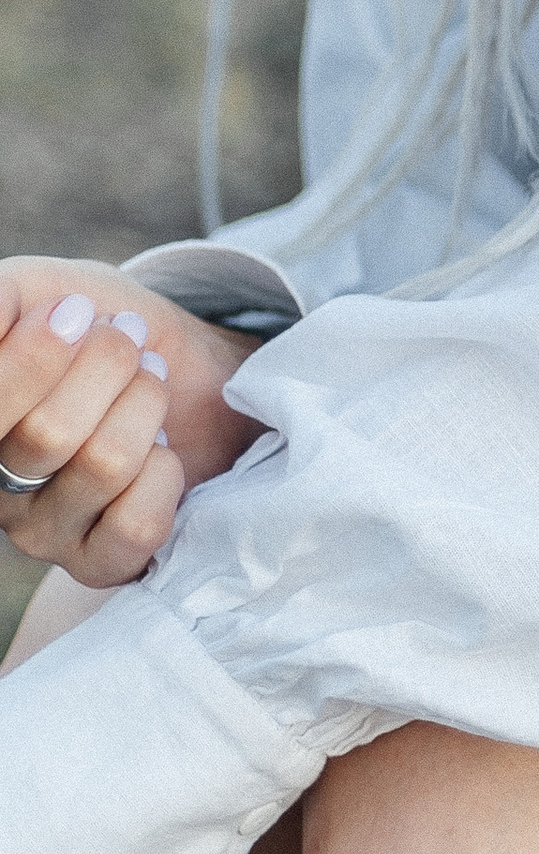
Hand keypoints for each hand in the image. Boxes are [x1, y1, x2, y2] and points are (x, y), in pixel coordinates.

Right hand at [0, 259, 258, 590]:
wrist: (185, 364)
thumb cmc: (97, 325)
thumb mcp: (39, 289)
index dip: (39, 354)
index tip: (80, 310)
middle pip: (47, 435)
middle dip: (108, 367)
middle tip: (128, 340)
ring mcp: (41, 533)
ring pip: (103, 467)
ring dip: (146, 406)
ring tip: (152, 383)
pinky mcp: (99, 564)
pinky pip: (136, 524)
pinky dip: (166, 473)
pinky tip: (162, 452)